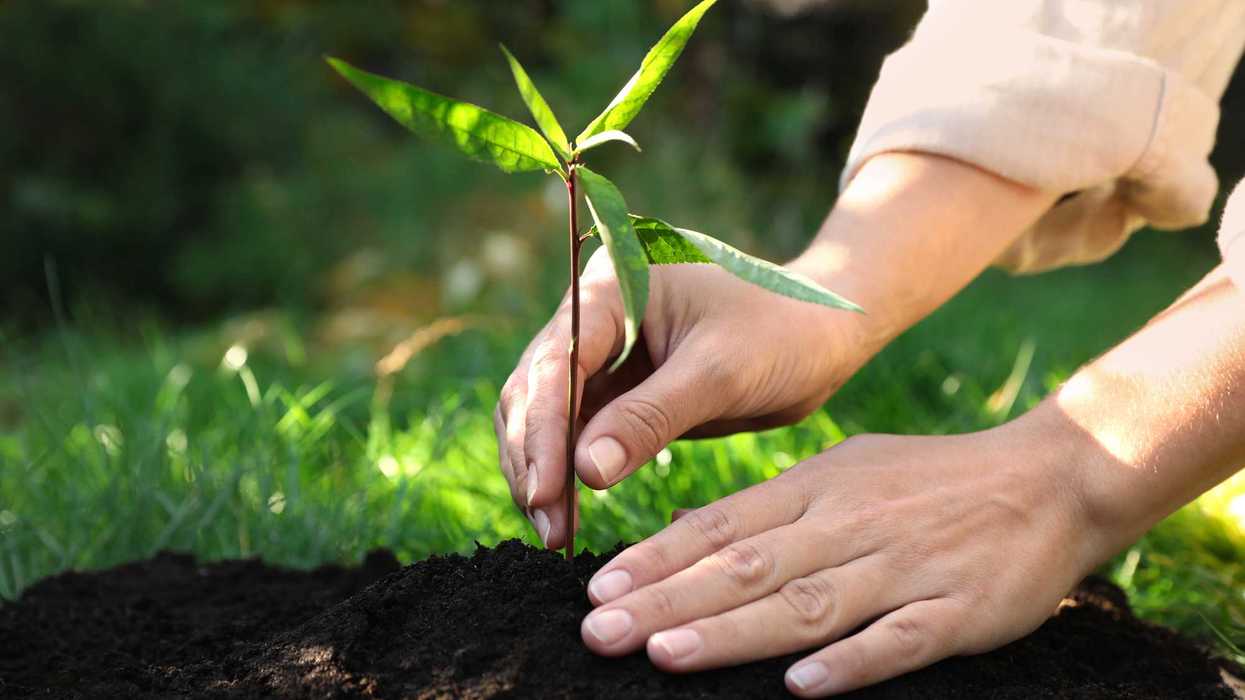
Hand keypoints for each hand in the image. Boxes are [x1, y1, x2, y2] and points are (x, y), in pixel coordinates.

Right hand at [495, 247, 867, 547]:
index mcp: (613, 284)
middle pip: (536, 389)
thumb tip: (584, 472)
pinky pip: (576, 435)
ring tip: (555, 533)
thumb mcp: (719, 373)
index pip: (558, 360)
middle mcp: (595, 314)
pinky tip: (568, 517)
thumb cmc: (784, 334)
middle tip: (547, 526)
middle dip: (535, 458)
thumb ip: (650, 418)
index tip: (544, 491)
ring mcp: (603, 354)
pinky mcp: (618, 391)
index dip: (544, 429)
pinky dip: (568, 474)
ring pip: (546, 416)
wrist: (825, 336)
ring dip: (543, 472)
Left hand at [578, 423, 1104, 695]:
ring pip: (806, 603)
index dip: (658, 558)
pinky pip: (899, 640)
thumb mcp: (846, 470)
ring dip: (733, 631)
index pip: (721, 524)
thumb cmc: (931, 479)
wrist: (1050, 476)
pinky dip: (851, 662)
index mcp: (817, 489)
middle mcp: (848, 525)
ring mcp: (902, 567)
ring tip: (666, 652)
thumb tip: (695, 530)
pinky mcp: (957, 609)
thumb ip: (775, 505)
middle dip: (668, 601)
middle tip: (599, 631)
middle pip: (746, 567)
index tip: (598, 588)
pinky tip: (801, 685)